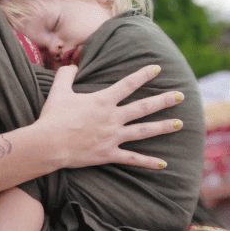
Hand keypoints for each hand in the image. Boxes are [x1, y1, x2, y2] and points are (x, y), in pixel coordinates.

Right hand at [38, 64, 182, 170]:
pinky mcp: (109, 154)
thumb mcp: (58, 91)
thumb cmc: (53, 117)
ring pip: (144, 131)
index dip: (143, 75)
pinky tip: (164, 164)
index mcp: (103, 101)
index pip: (128, 84)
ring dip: (163, 127)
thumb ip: (65, 75)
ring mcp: (113, 137)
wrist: (49, 143)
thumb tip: (71, 66)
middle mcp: (113, 117)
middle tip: (180, 95)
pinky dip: (148, 162)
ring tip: (180, 124)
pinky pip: (133, 159)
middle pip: (144, 107)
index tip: (157, 68)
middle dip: (164, 100)